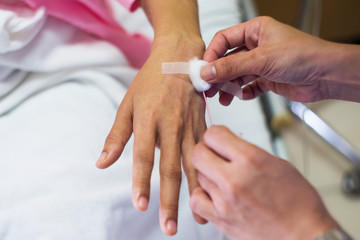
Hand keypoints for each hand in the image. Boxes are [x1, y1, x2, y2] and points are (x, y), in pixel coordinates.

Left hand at [96, 36, 206, 235]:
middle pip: (171, 168)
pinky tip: (211, 192)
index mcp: (149, 118)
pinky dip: (208, 175)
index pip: (144, 155)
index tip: (140, 205)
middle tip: (169, 227)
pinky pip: (206, 154)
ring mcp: (191, 126)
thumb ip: (116, 136)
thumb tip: (101, 164)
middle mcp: (172, 125)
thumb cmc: (150, 81)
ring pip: (194, 165)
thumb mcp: (127, 104)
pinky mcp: (203, 126)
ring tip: (199, 218)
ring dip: (196, 193)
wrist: (180, 57)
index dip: (141, 181)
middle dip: (169, 200)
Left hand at [190, 125, 338, 239]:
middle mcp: (234, 179)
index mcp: (251, 160)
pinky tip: (213, 195)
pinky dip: (201, 196)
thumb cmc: (298, 202)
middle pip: (198, 153)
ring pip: (198, 176)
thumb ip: (248, 152)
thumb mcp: (278, 164)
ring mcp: (225, 201)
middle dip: (206, 151)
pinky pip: (196, 201)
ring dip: (207, 174)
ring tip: (222, 179)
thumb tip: (229, 144)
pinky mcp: (221, 220)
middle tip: (216, 156)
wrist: (304, 237)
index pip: (213, 135)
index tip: (220, 139)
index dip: (215, 135)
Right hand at [201, 16, 338, 104]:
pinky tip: (243, 96)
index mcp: (255, 31)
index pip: (224, 40)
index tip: (203, 70)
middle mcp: (257, 46)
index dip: (212, 54)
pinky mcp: (268, 79)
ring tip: (223, 97)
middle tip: (207, 88)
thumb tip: (207, 71)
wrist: (327, 76)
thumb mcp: (261, 59)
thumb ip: (232, 67)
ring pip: (237, 75)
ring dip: (229, 87)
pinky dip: (244, 93)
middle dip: (218, 74)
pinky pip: (249, 87)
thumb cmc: (303, 56)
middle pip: (228, 60)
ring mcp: (262, 64)